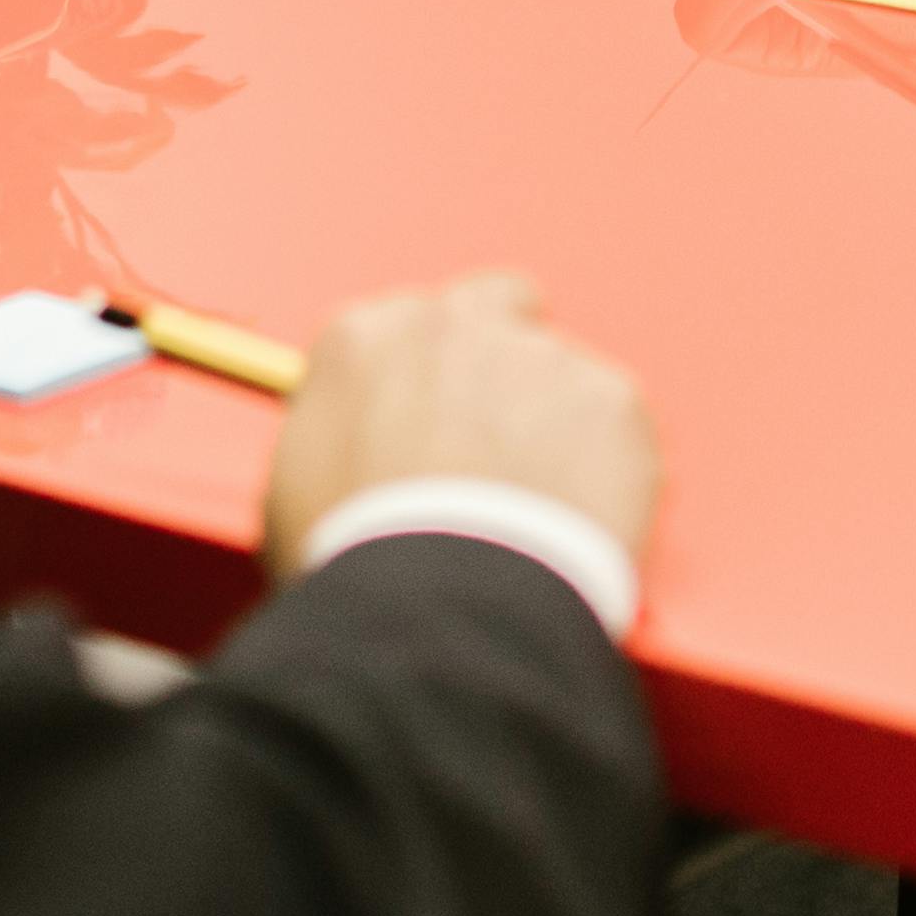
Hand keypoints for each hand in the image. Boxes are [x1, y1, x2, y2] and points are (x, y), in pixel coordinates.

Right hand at [260, 271, 661, 569]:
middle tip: (503, 441)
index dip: (426, 378)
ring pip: (563, 376)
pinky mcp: (611, 401)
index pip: (407, 325)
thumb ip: (339, 435)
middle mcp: (456, 326)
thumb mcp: (296, 489)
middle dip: (502, 359)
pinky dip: (610, 472)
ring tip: (539, 516)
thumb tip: (365, 453)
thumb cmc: (354, 562)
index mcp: (367, 339)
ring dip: (557, 428)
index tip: (435, 423)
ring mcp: (541, 357)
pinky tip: (579, 528)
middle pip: (498, 306)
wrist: (438, 610)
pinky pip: (618, 430)